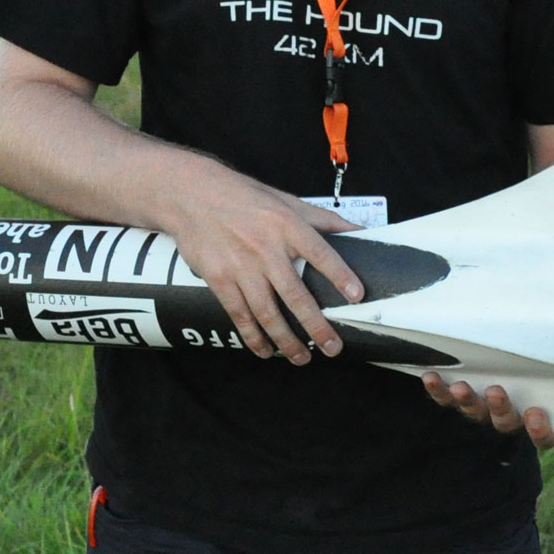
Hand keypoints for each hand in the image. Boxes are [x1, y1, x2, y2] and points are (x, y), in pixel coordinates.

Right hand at [159, 154, 363, 364]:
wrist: (193, 196)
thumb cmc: (245, 197)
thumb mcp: (287, 200)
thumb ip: (324, 219)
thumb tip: (360, 230)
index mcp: (288, 226)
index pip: (321, 253)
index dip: (340, 275)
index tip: (357, 296)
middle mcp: (266, 248)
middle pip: (296, 295)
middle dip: (316, 325)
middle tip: (332, 347)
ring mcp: (241, 266)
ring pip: (268, 313)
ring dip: (287, 340)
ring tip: (302, 357)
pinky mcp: (219, 279)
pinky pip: (240, 315)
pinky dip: (253, 337)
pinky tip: (265, 350)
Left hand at [420, 374, 553, 450]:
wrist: (498, 367)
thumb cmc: (533, 369)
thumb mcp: (544, 373)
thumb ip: (551, 365)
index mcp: (535, 418)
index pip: (544, 437)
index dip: (540, 431)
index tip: (536, 414)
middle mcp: (510, 419)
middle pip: (506, 422)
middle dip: (500, 408)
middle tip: (495, 391)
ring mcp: (483, 414)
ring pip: (476, 413)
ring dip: (468, 401)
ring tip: (460, 388)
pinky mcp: (460, 404)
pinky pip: (448, 403)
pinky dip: (439, 391)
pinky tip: (430, 377)